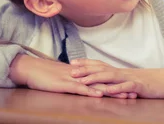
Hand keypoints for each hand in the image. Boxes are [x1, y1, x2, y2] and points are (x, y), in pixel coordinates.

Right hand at [9, 54, 134, 98]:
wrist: (29, 68)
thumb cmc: (44, 74)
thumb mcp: (62, 78)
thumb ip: (74, 81)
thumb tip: (83, 86)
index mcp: (81, 74)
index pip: (102, 79)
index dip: (116, 83)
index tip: (129, 88)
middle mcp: (81, 75)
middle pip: (103, 82)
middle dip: (119, 88)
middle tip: (134, 93)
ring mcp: (73, 79)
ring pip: (95, 85)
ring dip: (110, 90)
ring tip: (124, 96)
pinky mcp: (64, 84)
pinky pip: (80, 88)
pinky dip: (91, 91)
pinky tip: (100, 94)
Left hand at [70, 59, 163, 98]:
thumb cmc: (149, 83)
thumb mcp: (131, 81)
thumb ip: (118, 81)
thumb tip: (105, 82)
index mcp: (120, 72)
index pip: (101, 64)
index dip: (86, 63)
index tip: (72, 62)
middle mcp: (123, 73)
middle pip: (102, 69)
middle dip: (86, 70)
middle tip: (71, 70)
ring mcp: (131, 78)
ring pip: (111, 77)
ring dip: (96, 78)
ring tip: (83, 80)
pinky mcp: (139, 86)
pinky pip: (126, 87)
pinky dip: (116, 88)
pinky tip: (107, 90)